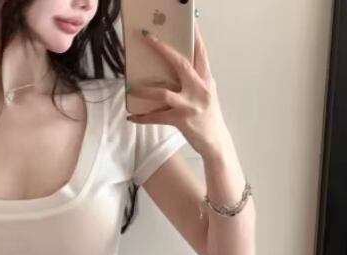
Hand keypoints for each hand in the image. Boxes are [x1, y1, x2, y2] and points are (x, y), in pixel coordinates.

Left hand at [126, 21, 227, 159]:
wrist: (215, 142)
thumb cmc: (208, 117)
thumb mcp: (206, 94)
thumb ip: (195, 80)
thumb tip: (174, 67)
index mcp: (206, 80)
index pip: (201, 52)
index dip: (194, 35)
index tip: (189, 20)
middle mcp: (199, 90)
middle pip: (180, 64)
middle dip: (162, 49)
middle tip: (147, 37)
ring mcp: (190, 105)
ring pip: (163, 93)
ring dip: (144, 89)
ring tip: (130, 87)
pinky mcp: (181, 120)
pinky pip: (157, 117)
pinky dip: (143, 117)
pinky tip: (132, 117)